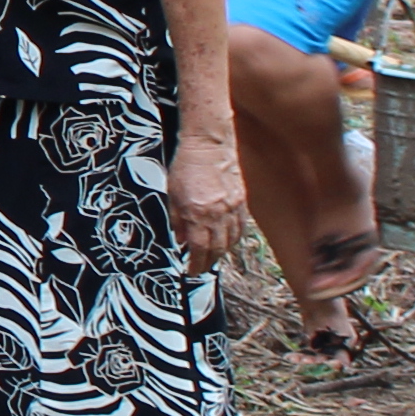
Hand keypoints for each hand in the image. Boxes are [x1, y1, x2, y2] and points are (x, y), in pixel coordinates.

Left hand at [168, 127, 248, 273]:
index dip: (196, 263)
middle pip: (217, 248)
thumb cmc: (186, 166)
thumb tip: (180, 240)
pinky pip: (241, 227)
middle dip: (208, 262)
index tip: (191, 270)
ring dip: (222, 252)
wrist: (209, 145)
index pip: (199, 249)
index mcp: (197, 214)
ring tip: (213, 257)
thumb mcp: (172, 194)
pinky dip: (234, 238)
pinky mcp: (242, 201)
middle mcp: (217, 214)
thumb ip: (176, 220)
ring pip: (231, 240)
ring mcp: (233, 208)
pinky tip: (228, 241)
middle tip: (201, 268)